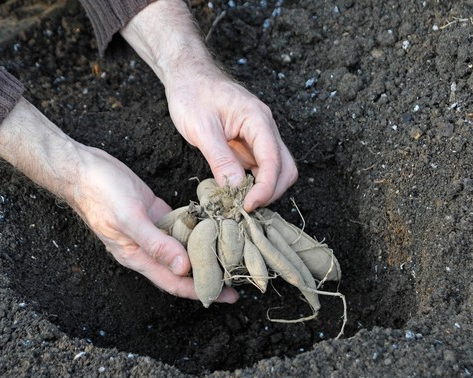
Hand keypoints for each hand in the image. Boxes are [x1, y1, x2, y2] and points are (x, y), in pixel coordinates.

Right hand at [0, 98, 238, 302]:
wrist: (82, 169)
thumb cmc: (101, 194)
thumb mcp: (129, 218)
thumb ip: (155, 244)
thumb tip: (183, 267)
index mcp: (138, 257)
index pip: (175, 283)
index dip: (202, 291)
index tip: (228, 296)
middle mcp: (147, 250)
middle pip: (183, 270)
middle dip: (210, 276)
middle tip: (239, 278)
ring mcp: (152, 231)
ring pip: (183, 249)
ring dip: (206, 253)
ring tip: (233, 256)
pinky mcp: (156, 214)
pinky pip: (180, 227)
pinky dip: (198, 230)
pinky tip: (217, 228)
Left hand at [121, 0, 297, 210]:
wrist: (187, 74)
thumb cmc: (191, 93)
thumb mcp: (201, 129)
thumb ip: (220, 159)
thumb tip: (235, 188)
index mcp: (258, 120)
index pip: (274, 161)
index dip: (265, 188)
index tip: (248, 206)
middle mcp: (265, 128)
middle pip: (285, 168)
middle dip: (270, 192)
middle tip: (245, 208)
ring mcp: (259, 136)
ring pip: (276, 170)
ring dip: (264, 189)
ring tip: (240, 202)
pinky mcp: (249, 143)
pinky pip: (260, 167)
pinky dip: (253, 183)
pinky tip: (236, 191)